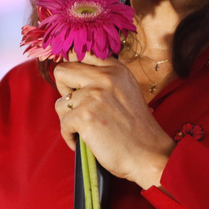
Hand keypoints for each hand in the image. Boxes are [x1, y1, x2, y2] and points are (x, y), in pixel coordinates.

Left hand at [53, 55, 175, 188]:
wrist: (148, 153)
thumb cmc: (136, 127)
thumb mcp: (127, 90)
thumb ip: (105, 79)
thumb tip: (74, 77)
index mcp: (116, 69)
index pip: (81, 54)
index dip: (73, 72)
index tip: (74, 85)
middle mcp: (105, 77)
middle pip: (62, 71)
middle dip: (64, 91)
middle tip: (78, 107)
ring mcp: (94, 96)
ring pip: (59, 103)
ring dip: (69, 119)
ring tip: (86, 130)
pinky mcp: (85, 116)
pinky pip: (63, 124)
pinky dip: (70, 136)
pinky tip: (84, 142)